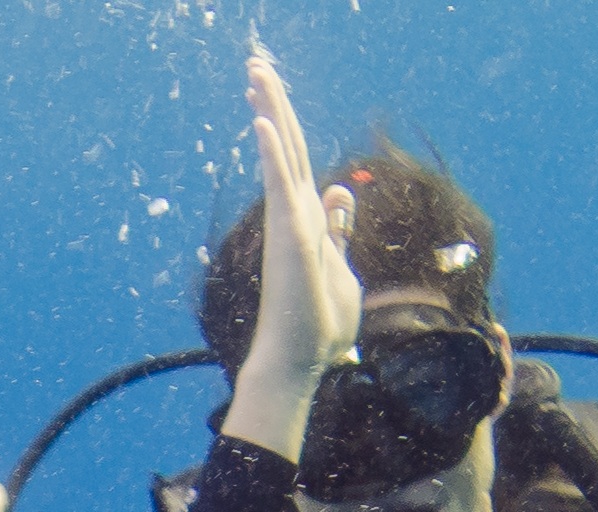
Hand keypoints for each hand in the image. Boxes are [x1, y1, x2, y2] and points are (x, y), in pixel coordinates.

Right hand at [218, 50, 365, 459]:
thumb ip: (338, 228)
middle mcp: (294, 213)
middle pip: (285, 145)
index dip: (284, 123)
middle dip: (272, 104)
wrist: (302, 360)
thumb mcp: (341, 265)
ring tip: (256, 71)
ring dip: (269, 111)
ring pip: (279, 154)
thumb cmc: (320, 323)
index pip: (297, 158)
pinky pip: (280, 185)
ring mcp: (289, 222)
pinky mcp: (290, 235)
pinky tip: (261, 121)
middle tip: (255, 64)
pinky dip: (271, 152)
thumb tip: (341, 189)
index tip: (269, 92)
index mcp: (308, 218)